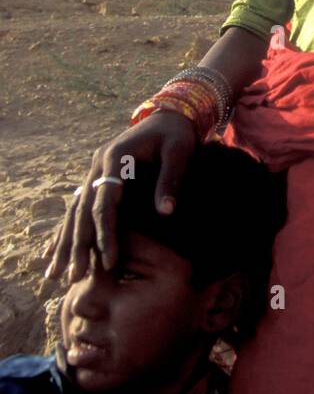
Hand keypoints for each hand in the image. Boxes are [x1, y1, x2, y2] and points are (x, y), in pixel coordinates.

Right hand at [44, 111, 196, 282]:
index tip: (108, 260)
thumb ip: (170, 180)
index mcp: (116, 158)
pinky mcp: (99, 178)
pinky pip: (79, 207)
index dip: (106, 233)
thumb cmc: (176, 134)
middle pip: (82, 210)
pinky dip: (68, 230)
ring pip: (75, 211)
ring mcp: (95, 171)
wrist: (168, 116)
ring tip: (55, 274)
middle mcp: (99, 165)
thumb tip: (165, 213)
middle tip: (73, 277)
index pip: (105, 203)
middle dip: (78, 245)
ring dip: (66, 242)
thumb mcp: (179, 151)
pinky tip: (55, 253)